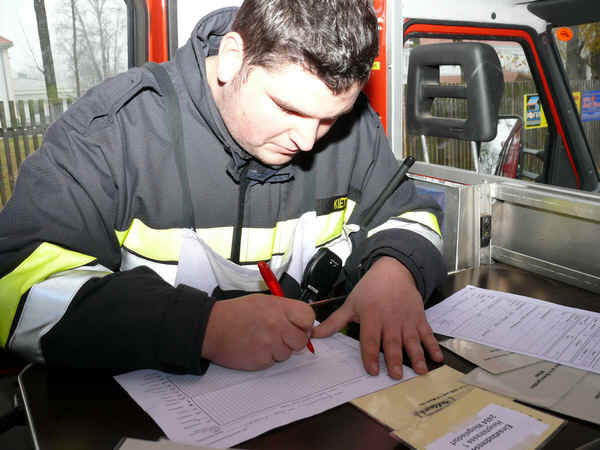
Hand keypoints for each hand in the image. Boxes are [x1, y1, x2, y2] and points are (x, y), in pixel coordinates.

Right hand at [202, 293, 314, 369]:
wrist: (212, 328)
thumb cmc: (235, 313)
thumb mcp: (263, 301)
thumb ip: (284, 310)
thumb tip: (302, 320)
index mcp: (279, 308)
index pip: (308, 318)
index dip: (306, 323)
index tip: (300, 325)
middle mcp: (277, 326)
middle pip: (302, 340)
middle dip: (294, 340)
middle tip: (281, 335)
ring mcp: (270, 344)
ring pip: (288, 353)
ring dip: (279, 349)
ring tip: (262, 339)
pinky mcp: (262, 360)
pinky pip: (273, 361)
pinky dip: (267, 357)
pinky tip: (255, 347)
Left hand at [312, 256, 442, 378]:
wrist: (393, 271)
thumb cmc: (370, 289)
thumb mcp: (350, 304)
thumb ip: (334, 322)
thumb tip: (314, 334)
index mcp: (371, 317)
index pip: (370, 339)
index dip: (370, 356)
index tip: (372, 370)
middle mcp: (390, 319)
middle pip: (392, 343)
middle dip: (394, 360)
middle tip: (395, 375)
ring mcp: (406, 319)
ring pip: (411, 341)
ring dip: (416, 356)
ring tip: (420, 371)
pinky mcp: (419, 318)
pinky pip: (427, 334)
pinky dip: (433, 346)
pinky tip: (437, 357)